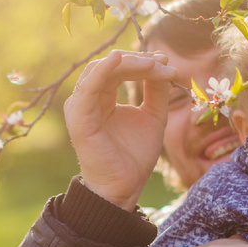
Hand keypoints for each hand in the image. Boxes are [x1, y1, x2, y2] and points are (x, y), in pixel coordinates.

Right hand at [63, 50, 179, 210]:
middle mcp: (87, 99)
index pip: (119, 69)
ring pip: (100, 70)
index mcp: (101, 98)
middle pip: (110, 66)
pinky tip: (118, 59)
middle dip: (139, 60)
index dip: (142, 62)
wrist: (125, 187)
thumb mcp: (153, 116)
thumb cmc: (135, 156)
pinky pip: (88, 87)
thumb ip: (156, 90)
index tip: (167, 62)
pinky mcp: (79, 117)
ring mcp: (81, 107)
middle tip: (164, 62)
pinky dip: (102, 70)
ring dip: (128, 63)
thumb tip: (162, 64)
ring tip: (154, 64)